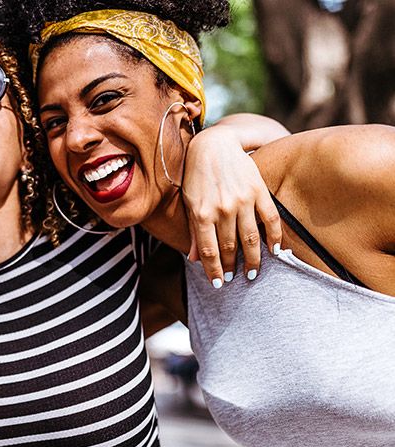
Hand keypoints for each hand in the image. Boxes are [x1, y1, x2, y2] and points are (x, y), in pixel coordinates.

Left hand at [182, 126, 282, 285]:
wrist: (214, 145)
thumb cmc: (196, 176)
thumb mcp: (189, 203)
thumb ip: (193, 231)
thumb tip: (194, 260)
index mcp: (201, 213)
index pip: (209, 251)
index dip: (214, 270)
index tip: (218, 283)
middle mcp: (222, 209)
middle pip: (230, 247)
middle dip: (232, 266)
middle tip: (234, 279)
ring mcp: (242, 200)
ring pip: (251, 238)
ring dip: (253, 259)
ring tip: (252, 273)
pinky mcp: (259, 191)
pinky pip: (270, 220)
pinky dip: (275, 237)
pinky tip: (275, 251)